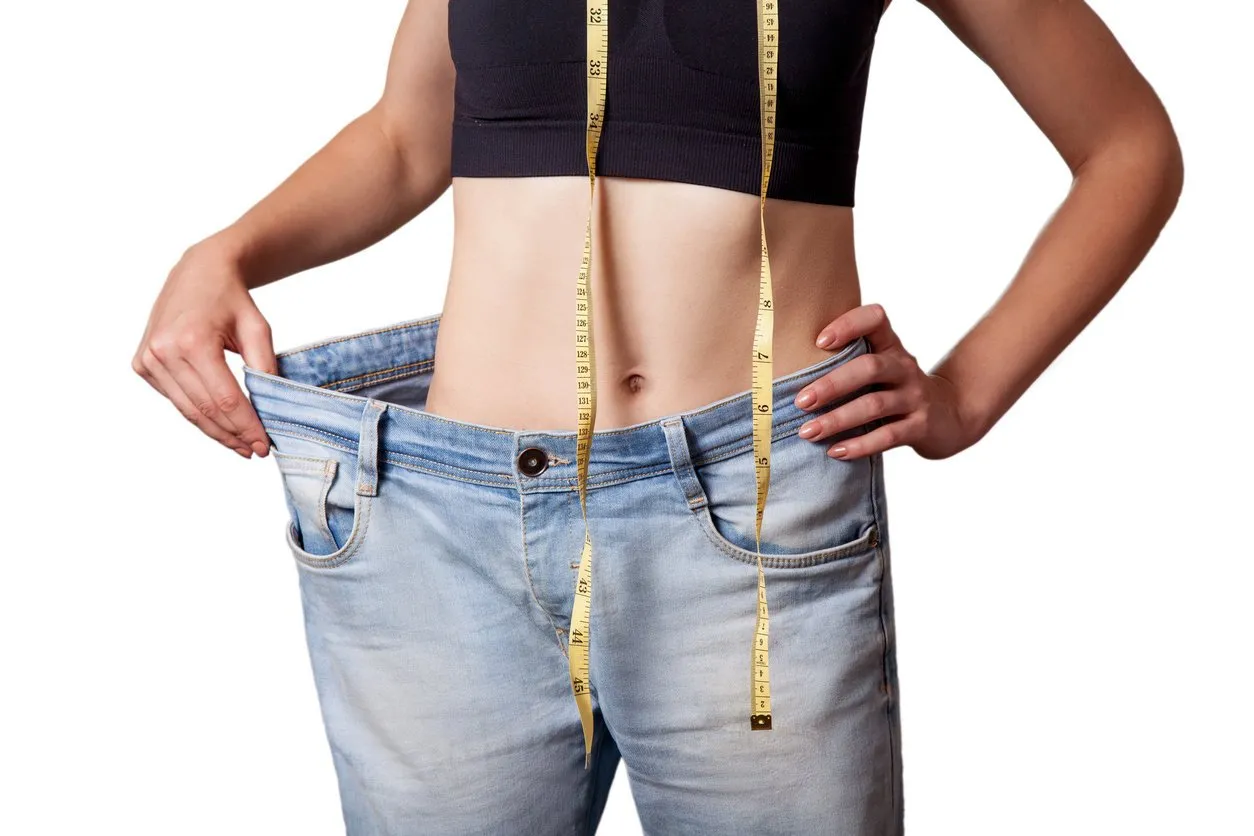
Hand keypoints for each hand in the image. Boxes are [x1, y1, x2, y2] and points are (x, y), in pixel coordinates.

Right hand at [132, 240, 277, 458]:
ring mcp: (148, 358)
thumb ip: (264, 368)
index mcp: (193, 341)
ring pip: (187, 410)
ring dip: (215, 432)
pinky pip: (175, 399)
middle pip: (204, 410)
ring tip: (240, 445)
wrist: (198, 272)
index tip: (263, 445)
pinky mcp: (142, 364)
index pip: (224, 399)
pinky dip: (197, 414)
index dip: (245, 427)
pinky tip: (219, 425)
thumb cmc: (231, 299)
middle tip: (254, 451)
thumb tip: (269, 409)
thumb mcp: (258, 329)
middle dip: (232, 435)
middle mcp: (164, 351)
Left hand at [794, 303, 975, 460]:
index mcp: (890, 346)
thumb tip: (785, 370)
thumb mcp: (880, 367)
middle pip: (868, 367)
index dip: (849, 324)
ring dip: (837, 419)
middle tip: (800, 401)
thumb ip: (847, 361)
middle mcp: (904, 367)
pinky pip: (888, 436)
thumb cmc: (896, 388)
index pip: (876, 319)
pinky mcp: (921, 426)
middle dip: (831, 385)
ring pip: (874, 405)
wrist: (950, 415)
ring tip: (807, 431)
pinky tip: (835, 451)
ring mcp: (915, 396)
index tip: (819, 341)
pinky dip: (859, 445)